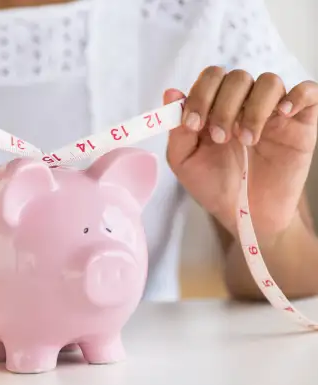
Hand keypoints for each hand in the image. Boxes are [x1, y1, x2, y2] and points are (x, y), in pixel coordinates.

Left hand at [165, 66, 317, 240]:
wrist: (248, 216)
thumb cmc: (215, 187)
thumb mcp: (186, 162)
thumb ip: (177, 130)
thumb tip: (171, 93)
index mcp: (215, 107)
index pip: (211, 78)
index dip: (201, 94)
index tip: (193, 124)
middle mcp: (244, 104)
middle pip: (237, 78)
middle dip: (223, 106)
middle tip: (220, 138)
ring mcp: (273, 112)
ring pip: (269, 82)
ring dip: (253, 109)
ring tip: (246, 140)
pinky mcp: (301, 123)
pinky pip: (308, 92)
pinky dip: (296, 96)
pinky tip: (282, 115)